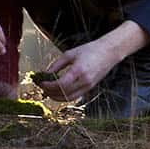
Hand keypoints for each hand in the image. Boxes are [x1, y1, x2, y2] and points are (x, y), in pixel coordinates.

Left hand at [35, 23, 149, 101]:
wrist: (108, 52)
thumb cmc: (90, 50)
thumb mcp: (70, 54)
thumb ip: (56, 65)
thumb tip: (46, 74)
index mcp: (78, 70)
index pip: (60, 84)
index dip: (49, 86)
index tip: (41, 82)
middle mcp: (84, 81)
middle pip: (63, 93)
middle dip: (50, 92)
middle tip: (42, 87)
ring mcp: (88, 86)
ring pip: (69, 98)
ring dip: (56, 97)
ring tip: (48, 91)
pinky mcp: (89, 88)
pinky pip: (75, 96)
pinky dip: (64, 96)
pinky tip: (58, 91)